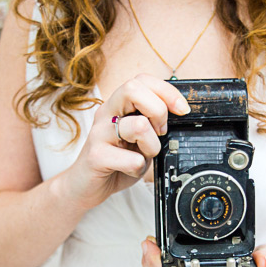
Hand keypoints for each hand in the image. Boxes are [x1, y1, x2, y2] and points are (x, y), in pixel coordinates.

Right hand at [62, 74, 190, 209]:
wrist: (84, 186)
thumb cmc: (115, 161)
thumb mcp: (138, 137)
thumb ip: (151, 121)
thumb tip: (179, 111)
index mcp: (117, 105)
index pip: (142, 80)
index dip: (167, 92)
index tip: (181, 110)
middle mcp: (106, 114)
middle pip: (133, 89)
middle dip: (159, 110)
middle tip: (159, 132)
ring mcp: (99, 134)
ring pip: (139, 125)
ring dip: (152, 146)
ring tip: (144, 155)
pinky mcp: (96, 157)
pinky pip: (133, 159)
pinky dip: (139, 169)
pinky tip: (130, 170)